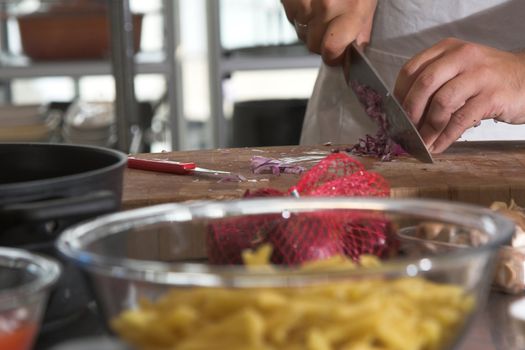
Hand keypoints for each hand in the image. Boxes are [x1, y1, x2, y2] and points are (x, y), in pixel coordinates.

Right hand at [281, 0, 376, 64]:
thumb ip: (362, 24)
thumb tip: (358, 47)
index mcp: (352, 8)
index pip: (332, 51)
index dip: (334, 56)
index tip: (336, 54)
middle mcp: (326, 6)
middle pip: (313, 45)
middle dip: (320, 40)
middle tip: (330, 25)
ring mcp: (304, 1)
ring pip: (300, 31)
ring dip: (308, 24)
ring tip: (320, 5)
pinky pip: (290, 16)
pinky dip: (298, 11)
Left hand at [395, 38, 524, 152]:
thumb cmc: (487, 79)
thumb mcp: (459, 70)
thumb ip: (435, 83)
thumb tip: (404, 112)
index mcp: (448, 49)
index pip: (412, 69)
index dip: (399, 94)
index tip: (395, 114)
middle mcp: (462, 57)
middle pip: (424, 84)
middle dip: (410, 112)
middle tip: (405, 131)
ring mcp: (479, 75)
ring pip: (442, 103)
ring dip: (427, 129)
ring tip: (422, 144)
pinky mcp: (492, 96)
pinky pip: (461, 120)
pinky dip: (445, 137)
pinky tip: (438, 147)